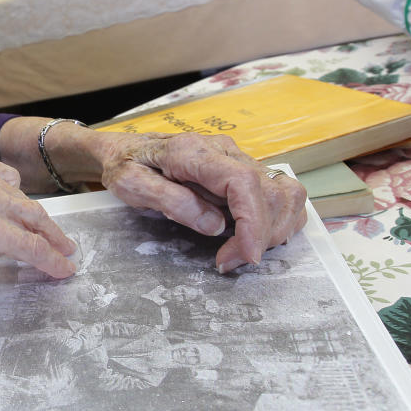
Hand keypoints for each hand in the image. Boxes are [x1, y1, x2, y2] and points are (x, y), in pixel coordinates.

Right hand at [0, 143, 77, 306]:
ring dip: (51, 242)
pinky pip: (25, 243)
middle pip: (22, 196)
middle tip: (58, 243)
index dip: (22, 204)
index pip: (5, 177)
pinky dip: (46, 257)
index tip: (34, 220)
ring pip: (29, 217)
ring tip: (62, 259)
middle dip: (41, 224)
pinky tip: (57, 269)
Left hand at [98, 132, 306, 272]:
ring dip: (274, 229)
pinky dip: (276, 221)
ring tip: (238, 251)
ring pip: (285, 193)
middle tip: (228, 261)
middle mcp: (225, 150)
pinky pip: (281, 194)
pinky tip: (249, 238)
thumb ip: (171, 202)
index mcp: (193, 151)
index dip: (254, 222)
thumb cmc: (125, 166)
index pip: (243, 182)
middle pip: (272, 191)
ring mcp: (239, 158)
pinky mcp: (246, 169)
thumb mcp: (132, 185)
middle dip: (261, 235)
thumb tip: (215, 226)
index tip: (247, 255)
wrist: (126, 148)